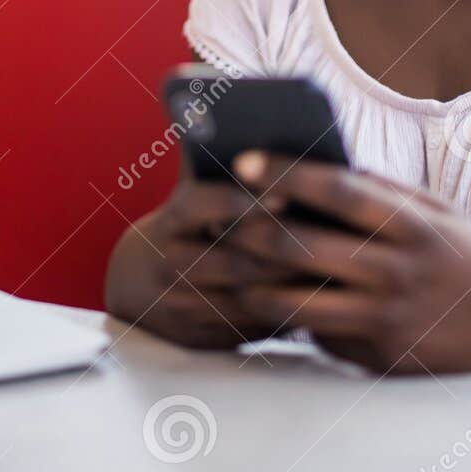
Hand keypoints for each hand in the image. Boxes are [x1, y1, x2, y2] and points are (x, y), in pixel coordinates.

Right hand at [104, 169, 321, 348]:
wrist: (136, 287)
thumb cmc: (182, 228)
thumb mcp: (188, 196)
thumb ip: (214, 170)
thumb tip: (251, 131)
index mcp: (169, 222)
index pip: (201, 205)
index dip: (242, 200)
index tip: (285, 192)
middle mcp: (170, 266)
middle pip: (234, 259)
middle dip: (283, 250)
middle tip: (331, 238)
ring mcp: (183, 307)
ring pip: (247, 299)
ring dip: (292, 285)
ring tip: (334, 268)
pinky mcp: (201, 340)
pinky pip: (252, 329)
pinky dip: (286, 313)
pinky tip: (318, 298)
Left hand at [223, 151, 470, 374]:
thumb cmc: (463, 254)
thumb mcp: (435, 211)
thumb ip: (379, 190)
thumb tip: (311, 162)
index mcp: (413, 225)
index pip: (339, 190)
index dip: (287, 173)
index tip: (243, 159)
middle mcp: (399, 271)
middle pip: (305, 248)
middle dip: (250, 232)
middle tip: (213, 219)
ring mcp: (388, 318)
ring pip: (298, 302)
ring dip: (252, 286)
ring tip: (223, 270)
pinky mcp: (380, 358)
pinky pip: (319, 336)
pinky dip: (287, 320)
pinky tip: (258, 305)